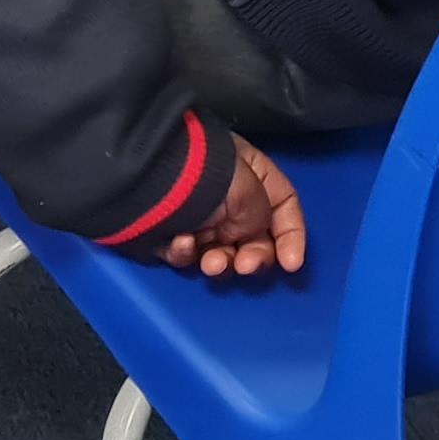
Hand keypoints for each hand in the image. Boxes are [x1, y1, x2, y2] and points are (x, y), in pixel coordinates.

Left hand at [157, 138, 306, 281]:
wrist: (147, 175)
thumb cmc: (206, 177)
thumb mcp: (250, 192)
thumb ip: (264, 216)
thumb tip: (251, 232)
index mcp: (251, 174)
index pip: (284, 205)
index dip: (292, 236)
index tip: (292, 264)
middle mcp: (225, 195)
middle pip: (252, 237)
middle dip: (253, 257)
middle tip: (245, 266)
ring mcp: (197, 214)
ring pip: (218, 252)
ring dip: (220, 262)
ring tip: (212, 263)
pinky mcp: (168, 232)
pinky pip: (184, 252)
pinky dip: (185, 254)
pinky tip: (182, 243)